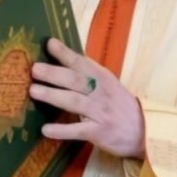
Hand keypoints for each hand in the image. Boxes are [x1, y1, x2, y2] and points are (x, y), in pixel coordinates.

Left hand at [29, 38, 145, 158]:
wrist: (143, 132)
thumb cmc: (119, 106)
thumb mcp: (108, 85)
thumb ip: (89, 74)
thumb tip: (63, 57)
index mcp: (102, 79)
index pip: (82, 63)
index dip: (66, 53)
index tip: (49, 44)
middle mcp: (101, 93)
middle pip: (76, 81)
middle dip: (54, 74)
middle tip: (35, 69)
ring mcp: (100, 113)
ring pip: (75, 102)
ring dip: (53, 95)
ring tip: (34, 91)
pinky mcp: (99, 132)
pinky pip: (79, 130)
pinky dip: (62, 130)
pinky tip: (46, 130)